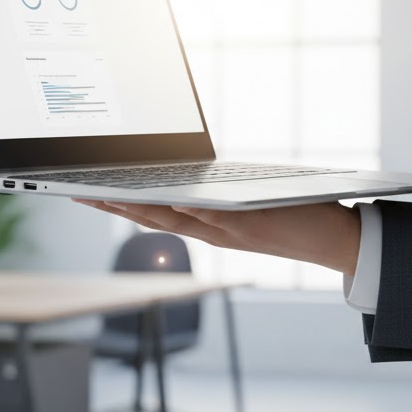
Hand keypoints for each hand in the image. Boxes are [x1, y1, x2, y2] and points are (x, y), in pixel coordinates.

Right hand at [72, 199, 360, 274]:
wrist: (337, 241)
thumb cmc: (293, 216)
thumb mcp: (245, 205)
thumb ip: (217, 194)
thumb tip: (192, 171)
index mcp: (207, 225)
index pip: (152, 215)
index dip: (116, 206)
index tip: (85, 192)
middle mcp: (210, 231)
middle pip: (150, 218)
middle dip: (110, 206)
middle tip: (74, 192)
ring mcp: (226, 228)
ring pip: (172, 218)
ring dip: (136, 207)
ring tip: (103, 194)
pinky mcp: (248, 223)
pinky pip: (208, 213)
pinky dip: (184, 205)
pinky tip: (161, 195)